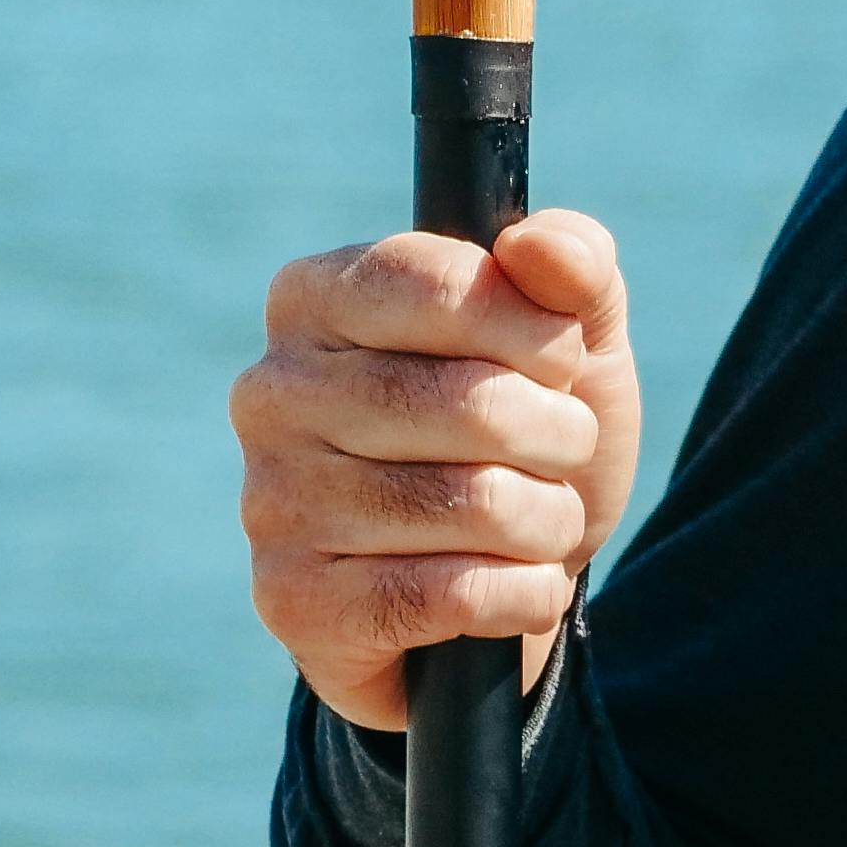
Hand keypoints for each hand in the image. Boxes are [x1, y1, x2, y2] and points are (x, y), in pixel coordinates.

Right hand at [232, 211, 642, 731]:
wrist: (495, 594)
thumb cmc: (526, 434)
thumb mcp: (572, 339)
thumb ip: (576, 267)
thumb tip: (538, 244)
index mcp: (315, 297)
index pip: (438, 284)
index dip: (534, 331)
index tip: (562, 363)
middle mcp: (271, 392)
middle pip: (469, 401)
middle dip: (559, 434)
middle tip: (563, 451)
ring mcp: (270, 501)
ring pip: (472, 504)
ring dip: (549, 519)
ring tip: (542, 520)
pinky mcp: (292, 601)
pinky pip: (450, 594)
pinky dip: (525, 592)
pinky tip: (522, 586)